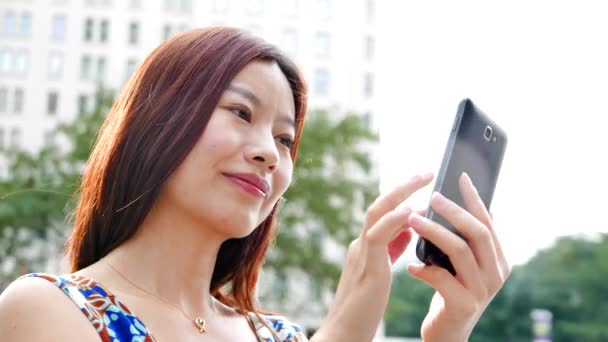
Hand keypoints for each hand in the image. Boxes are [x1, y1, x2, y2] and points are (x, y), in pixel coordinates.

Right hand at [313, 173, 433, 341]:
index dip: (403, 197)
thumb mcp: (381, 271)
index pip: (384, 213)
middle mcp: (361, 244)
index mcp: (367, 247)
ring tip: (423, 180)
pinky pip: (378, 236)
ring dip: (401, 193)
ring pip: (376, 212)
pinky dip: (394, 220)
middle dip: (403, 186)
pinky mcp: (366, 267)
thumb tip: (410, 228)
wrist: (344, 333)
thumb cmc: (363, 307)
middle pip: (379, 204)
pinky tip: (412, 211)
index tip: (423, 185)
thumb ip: (392, 248)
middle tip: (427, 172)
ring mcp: (361, 253)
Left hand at [406, 173, 509, 341]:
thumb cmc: (452, 293)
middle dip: (454, 211)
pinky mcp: (464, 305)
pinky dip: (424, 269)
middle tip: (432, 196)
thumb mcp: (464, 266)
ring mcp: (482, 290)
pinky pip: (441, 278)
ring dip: (433, 232)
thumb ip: (469, 242)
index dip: (474, 199)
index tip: (460, 177)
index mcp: (498, 261)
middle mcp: (496, 274)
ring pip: (459, 250)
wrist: (447, 334)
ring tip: (412, 221)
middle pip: (477, 232)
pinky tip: (411, 267)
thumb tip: (469, 206)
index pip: (488, 222)